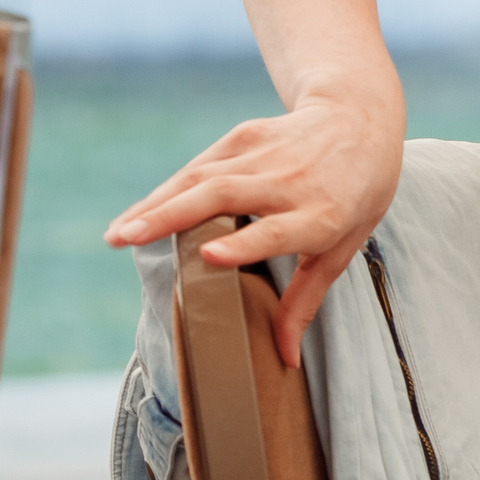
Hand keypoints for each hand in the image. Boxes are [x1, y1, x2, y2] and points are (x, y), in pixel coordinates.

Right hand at [106, 87, 403, 368]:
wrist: (362, 118)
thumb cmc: (356, 193)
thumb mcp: (344, 247)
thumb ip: (307, 300)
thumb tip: (286, 361)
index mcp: (322, 213)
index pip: (279, 231)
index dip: (244, 244)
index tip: (210, 256)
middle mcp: (291, 181)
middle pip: (227, 197)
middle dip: (174, 218)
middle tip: (128, 240)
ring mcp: (266, 154)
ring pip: (203, 178)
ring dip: (156, 205)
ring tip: (117, 234)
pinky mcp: (244, 136)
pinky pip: (199, 166)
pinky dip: (165, 190)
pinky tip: (137, 213)